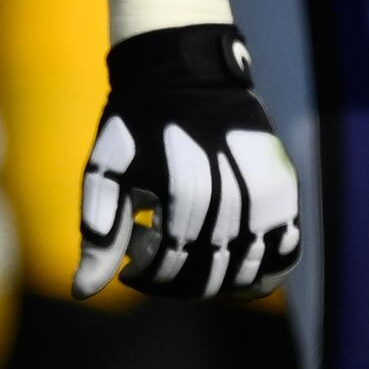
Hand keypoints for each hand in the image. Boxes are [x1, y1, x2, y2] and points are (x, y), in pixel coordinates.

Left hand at [77, 23, 301, 298]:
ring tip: (182, 249)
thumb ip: (99, 235)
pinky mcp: (287, 194)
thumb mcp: (106, 174)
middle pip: (206, 275)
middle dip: (173, 279)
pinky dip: (260, 275)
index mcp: (186, 195)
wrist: (185, 74)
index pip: (169, 268)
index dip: (145, 276)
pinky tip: (230, 273)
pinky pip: (285, 254)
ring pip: (244, 272)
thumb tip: (82, 293)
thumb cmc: (135, 126)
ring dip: (210, 277)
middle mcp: (235, 200)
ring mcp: (268, 198)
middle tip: (153, 257)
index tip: (129, 265)